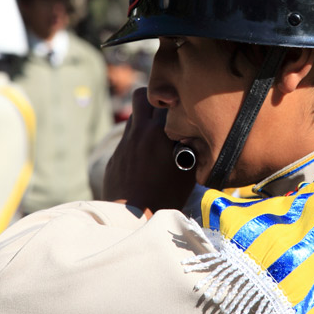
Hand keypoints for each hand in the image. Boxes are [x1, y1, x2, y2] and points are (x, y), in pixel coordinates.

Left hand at [103, 88, 195, 214]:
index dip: (176, 101)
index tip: (182, 109)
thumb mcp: (189, 170)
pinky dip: (137, 139)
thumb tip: (198, 136)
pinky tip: (146, 154)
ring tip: (157, 132)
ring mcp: (125, 143)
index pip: (167, 99)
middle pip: (141, 95)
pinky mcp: (116, 155)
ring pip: (133, 114)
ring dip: (144, 117)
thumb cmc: (167, 196)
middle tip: (165, 112)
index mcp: (159, 132)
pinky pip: (127, 137)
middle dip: (154, 100)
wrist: (134, 217)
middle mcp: (139, 132)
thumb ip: (192, 148)